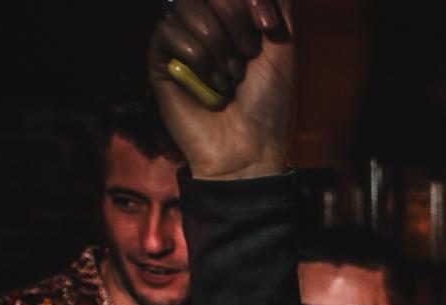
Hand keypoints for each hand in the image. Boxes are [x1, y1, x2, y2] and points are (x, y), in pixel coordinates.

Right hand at [148, 0, 295, 180]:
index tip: (268, 27)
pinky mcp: (161, 59)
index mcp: (234, 17)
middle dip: (234, 20)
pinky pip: (168, 32)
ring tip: (231, 78)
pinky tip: (211, 87)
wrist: (249, 148)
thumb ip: (277, 6)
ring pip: (185, 6)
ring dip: (217, 45)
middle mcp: (206, 23)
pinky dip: (198, 61)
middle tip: (248, 57)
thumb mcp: (284, 47)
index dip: (249, 0)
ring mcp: (181, 39)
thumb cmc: (269, 103)